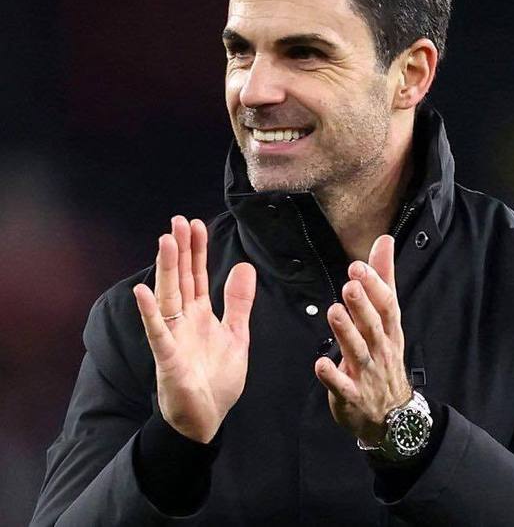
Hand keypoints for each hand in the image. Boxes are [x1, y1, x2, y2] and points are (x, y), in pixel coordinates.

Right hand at [133, 216, 255, 442]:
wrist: (207, 418)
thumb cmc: (217, 378)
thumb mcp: (236, 334)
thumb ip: (238, 302)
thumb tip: (245, 265)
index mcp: (200, 314)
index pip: (198, 275)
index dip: (197, 251)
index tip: (196, 224)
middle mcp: (184, 320)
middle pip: (182, 279)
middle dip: (180, 250)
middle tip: (178, 221)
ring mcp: (174, 337)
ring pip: (168, 297)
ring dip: (166, 270)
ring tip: (165, 241)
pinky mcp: (167, 359)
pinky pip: (157, 332)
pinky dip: (149, 312)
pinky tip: (142, 291)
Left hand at [314, 235, 410, 444]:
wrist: (393, 416)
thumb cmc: (386, 356)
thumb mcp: (388, 318)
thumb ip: (383, 279)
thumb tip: (384, 241)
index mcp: (389, 330)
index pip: (386, 305)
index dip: (374, 286)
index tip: (358, 267)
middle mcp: (381, 350)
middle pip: (373, 326)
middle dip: (362, 305)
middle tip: (350, 285)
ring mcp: (367, 374)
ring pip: (357, 352)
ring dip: (346, 333)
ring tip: (334, 312)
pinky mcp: (352, 396)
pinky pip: (342, 387)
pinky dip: (332, 377)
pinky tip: (320, 364)